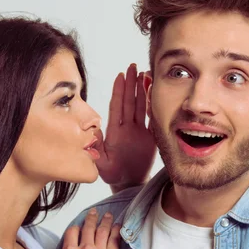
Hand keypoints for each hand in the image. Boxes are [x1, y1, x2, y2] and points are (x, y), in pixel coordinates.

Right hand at [59, 209, 120, 248]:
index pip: (72, 231)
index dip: (77, 227)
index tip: (80, 226)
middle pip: (88, 227)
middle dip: (91, 218)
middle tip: (94, 213)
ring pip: (102, 230)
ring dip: (105, 221)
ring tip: (107, 215)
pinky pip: (114, 240)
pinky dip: (115, 231)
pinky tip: (117, 227)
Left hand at [95, 63, 155, 192]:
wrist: (127, 183)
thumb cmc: (112, 174)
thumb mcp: (102, 165)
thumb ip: (97, 151)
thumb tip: (93, 135)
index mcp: (115, 132)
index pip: (117, 107)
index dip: (119, 91)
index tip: (120, 75)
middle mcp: (126, 128)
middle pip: (129, 102)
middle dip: (131, 84)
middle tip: (133, 66)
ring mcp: (138, 131)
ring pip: (140, 106)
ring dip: (142, 90)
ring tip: (146, 74)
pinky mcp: (149, 137)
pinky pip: (152, 118)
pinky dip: (154, 106)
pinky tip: (156, 93)